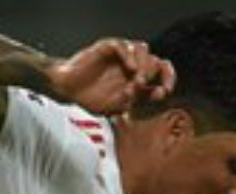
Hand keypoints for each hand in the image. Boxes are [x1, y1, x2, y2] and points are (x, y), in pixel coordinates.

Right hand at [47, 38, 174, 116]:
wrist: (67, 91)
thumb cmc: (90, 98)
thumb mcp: (117, 106)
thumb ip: (137, 100)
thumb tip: (158, 93)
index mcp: (138, 78)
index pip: (162, 72)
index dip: (168, 79)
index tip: (165, 91)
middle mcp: (132, 65)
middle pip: (154, 60)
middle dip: (151, 75)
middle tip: (140, 86)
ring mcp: (121, 56)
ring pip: (143, 49)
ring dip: (143, 64)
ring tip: (137, 78)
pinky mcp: (108, 47)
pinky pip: (124, 45)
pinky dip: (130, 55)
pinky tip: (130, 68)